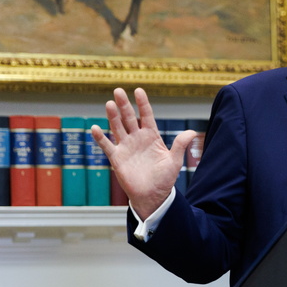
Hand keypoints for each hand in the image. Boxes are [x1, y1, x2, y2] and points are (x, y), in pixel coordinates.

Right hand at [91, 87, 195, 218]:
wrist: (153, 196)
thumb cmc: (165, 179)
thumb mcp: (174, 161)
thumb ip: (180, 145)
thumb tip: (192, 132)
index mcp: (152, 136)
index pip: (146, 116)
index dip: (143, 104)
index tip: (139, 90)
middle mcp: (137, 139)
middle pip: (129, 118)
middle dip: (124, 105)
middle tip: (118, 91)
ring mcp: (126, 147)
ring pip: (117, 128)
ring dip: (113, 116)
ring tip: (109, 104)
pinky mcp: (117, 158)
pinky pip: (107, 146)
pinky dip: (100, 138)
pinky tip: (95, 128)